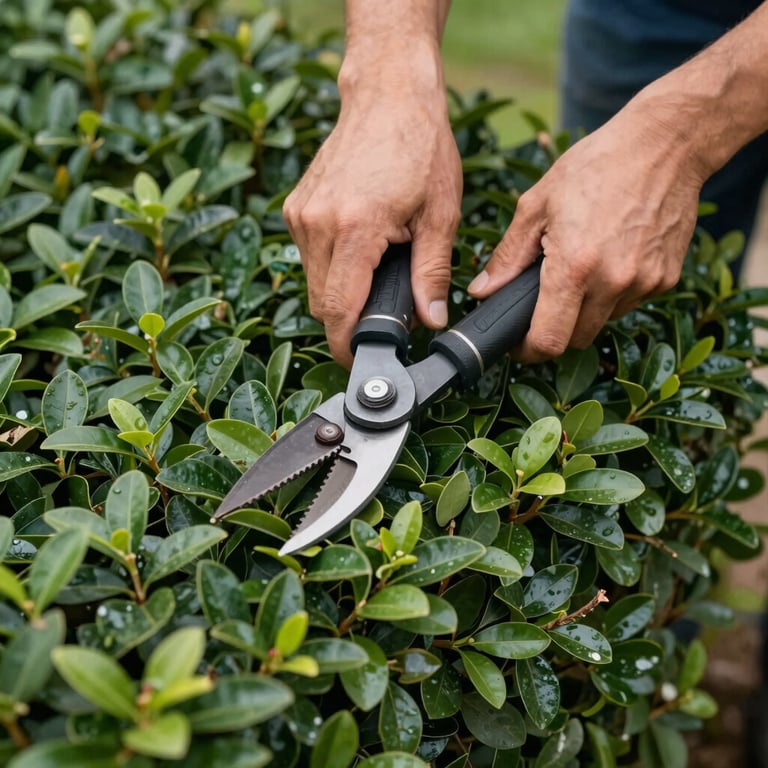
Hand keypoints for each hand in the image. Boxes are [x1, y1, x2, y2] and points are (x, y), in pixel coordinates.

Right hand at [283, 83, 461, 366]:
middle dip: (347, 321)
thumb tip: (431, 320)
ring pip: (311, 283)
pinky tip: (360, 249)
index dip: (346, 344)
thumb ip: (432, 273)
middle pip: (320, 303)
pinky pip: (308, 258)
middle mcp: (318, 223)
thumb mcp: (440, 215)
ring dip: (339, 293)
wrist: (388, 95)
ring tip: (376, 273)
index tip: (360, 359)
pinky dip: (331, 267)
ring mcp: (301, 214)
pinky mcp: (295, 207)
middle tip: (383, 317)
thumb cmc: (421, 148)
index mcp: (356, 228)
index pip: (338, 309)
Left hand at [468, 106, 705, 361]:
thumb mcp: (537, 205)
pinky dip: (615, 292)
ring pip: (604, 322)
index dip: (529, 351)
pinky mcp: (666, 279)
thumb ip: (508, 257)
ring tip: (582, 266)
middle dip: (556, 329)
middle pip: (576, 339)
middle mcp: (612, 282)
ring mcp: (644, 283)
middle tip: (545, 303)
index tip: (519, 344)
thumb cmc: (596, 165)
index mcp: (574, 267)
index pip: (549, 341)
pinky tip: (611, 256)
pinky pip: (630, 302)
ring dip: (587, 309)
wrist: (666, 143)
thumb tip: (482, 291)